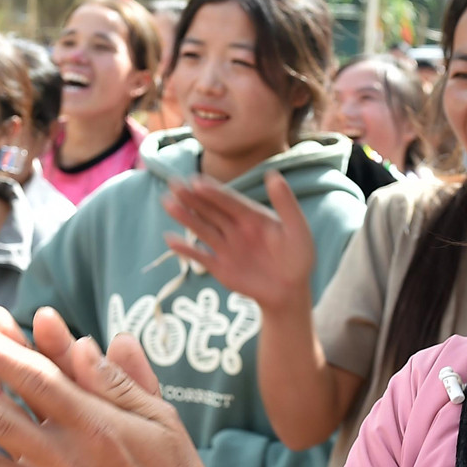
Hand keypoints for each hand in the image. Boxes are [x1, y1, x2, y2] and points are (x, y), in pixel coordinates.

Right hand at [161, 172, 314, 312]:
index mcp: (251, 216)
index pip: (229, 201)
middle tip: (174, 183)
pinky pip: (201, 256)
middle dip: (192, 198)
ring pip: (202, 229)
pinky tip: (170, 239)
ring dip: (185, 217)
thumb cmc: (298, 257)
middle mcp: (235, 228)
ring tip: (167, 202)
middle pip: (210, 211)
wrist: (291, 292)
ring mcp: (226, 247)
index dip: (214, 191)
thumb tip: (273, 174)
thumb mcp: (297, 229)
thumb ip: (286, 204)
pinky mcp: (220, 267)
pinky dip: (186, 249)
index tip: (197, 181)